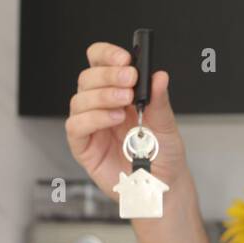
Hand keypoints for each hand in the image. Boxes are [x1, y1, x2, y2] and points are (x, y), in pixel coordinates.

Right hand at [66, 41, 188, 198]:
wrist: (162, 187)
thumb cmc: (163, 155)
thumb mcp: (167, 125)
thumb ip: (160, 101)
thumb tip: (159, 76)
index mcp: (120, 92)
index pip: (101, 62)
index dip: (107, 55)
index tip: (124, 58)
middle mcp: (102, 105)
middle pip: (88, 77)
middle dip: (108, 75)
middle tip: (129, 80)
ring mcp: (91, 125)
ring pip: (79, 99)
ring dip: (101, 96)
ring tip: (124, 104)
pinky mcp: (83, 146)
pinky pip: (76, 126)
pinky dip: (92, 119)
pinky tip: (112, 119)